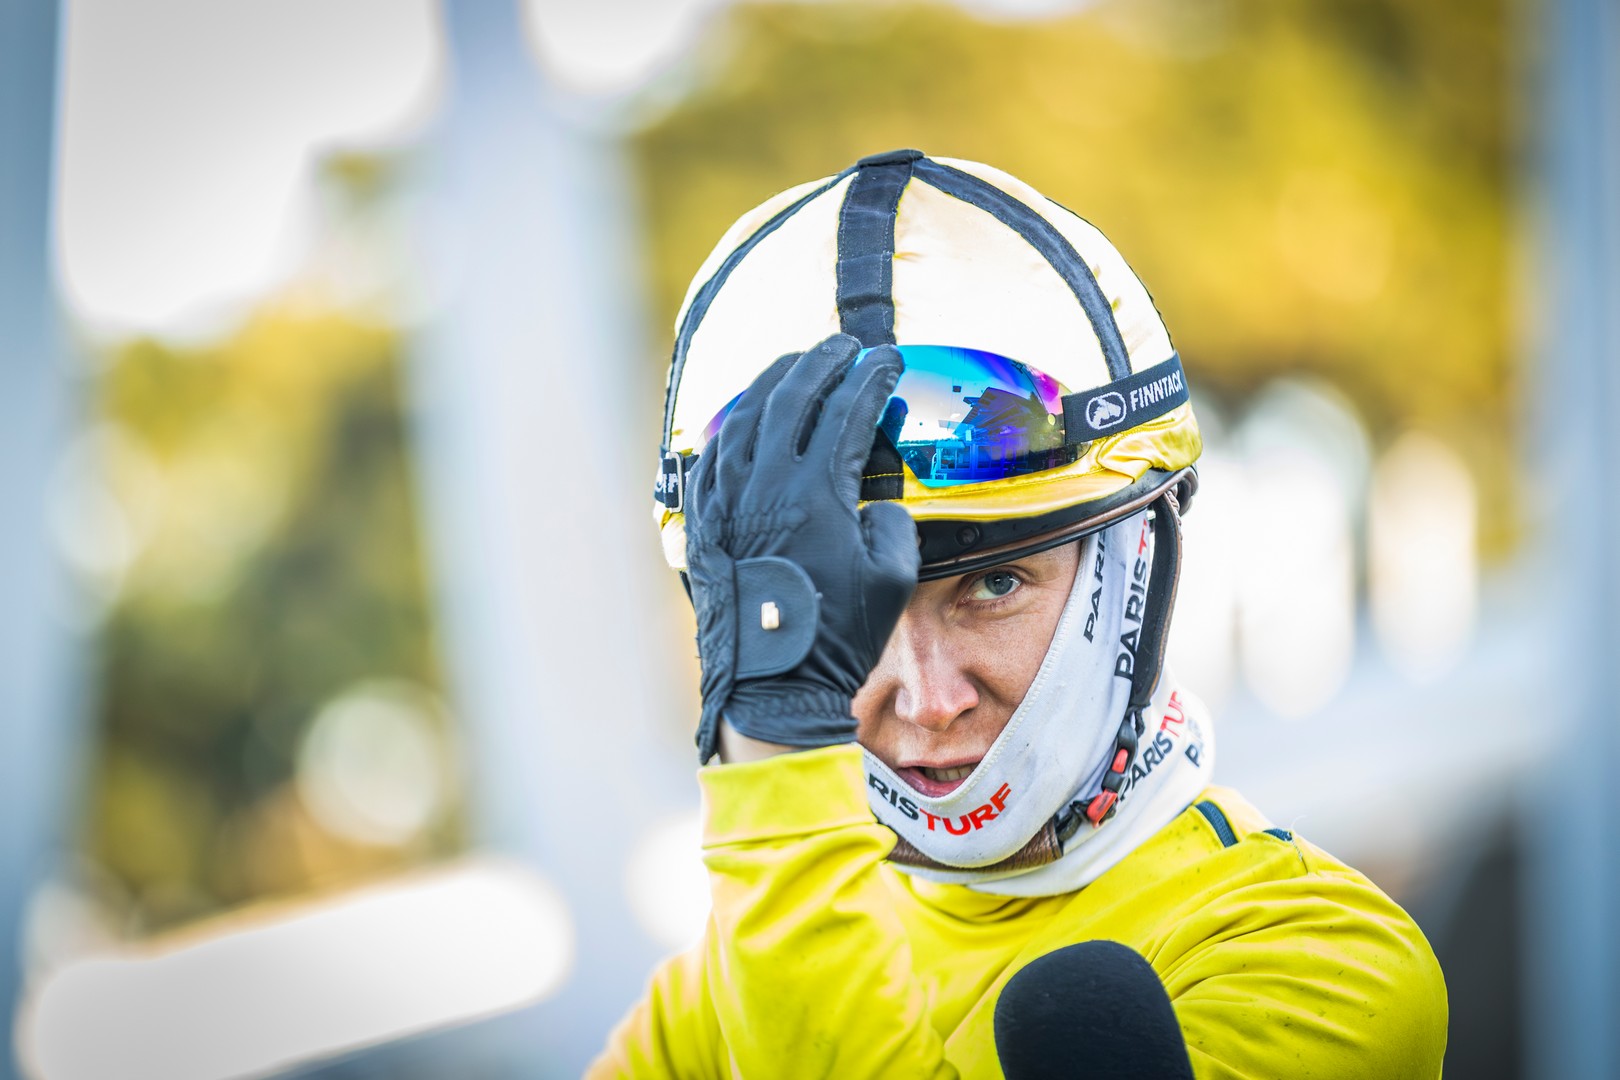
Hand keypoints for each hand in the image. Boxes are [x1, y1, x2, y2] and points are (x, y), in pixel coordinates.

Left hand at [684, 334, 919, 762]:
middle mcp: (765, 485)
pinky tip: (744, 418)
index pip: (847, 411)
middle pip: (790, 397)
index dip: (871, 378)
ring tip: (795, 365)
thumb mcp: (892, 577)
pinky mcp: (705, 521)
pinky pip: (713, 456)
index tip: (888, 359)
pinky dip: (733, 426)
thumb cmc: (837, 636)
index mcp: (817, 493)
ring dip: (772, 382)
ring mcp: (727, 501)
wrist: (772, 683)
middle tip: (842, 345)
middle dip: (819, 361)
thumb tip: (871, 500)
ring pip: (744, 418)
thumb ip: (889, 522)